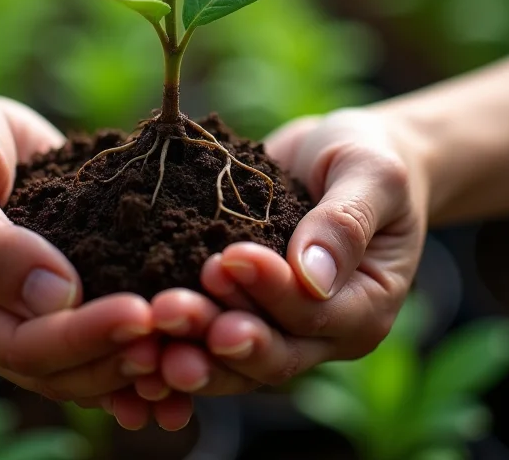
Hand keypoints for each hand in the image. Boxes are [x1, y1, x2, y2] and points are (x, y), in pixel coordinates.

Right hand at [0, 69, 194, 421]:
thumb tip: (56, 297)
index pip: (25, 346)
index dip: (84, 337)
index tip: (141, 315)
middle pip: (67, 365)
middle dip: (128, 351)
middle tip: (189, 324)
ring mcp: (33, 296)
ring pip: (93, 350)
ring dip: (147, 350)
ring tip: (204, 336)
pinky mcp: (67, 266)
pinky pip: (106, 303)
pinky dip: (146, 321)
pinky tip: (194, 318)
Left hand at [135, 108, 428, 398]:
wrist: (340, 153)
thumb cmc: (368, 158)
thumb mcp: (371, 175)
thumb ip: (346, 223)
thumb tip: (312, 277)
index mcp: (364, 305)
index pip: (314, 315)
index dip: (269, 293)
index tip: (226, 259)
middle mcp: (323, 330)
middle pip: (269, 351)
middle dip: (216, 332)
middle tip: (168, 310)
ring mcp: (281, 323)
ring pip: (234, 355)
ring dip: (190, 342)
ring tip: (149, 322)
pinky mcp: (245, 305)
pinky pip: (211, 330)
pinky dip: (179, 334)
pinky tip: (137, 327)